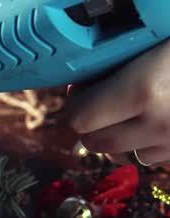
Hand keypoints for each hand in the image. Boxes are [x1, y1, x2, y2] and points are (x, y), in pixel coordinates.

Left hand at [67, 40, 169, 165]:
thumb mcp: (156, 42)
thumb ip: (119, 58)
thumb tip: (83, 72)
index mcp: (144, 90)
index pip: (79, 117)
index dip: (76, 101)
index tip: (84, 84)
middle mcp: (158, 125)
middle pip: (94, 142)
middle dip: (90, 122)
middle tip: (102, 98)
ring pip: (120, 155)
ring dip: (116, 137)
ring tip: (131, 110)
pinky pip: (150, 159)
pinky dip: (145, 145)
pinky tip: (157, 119)